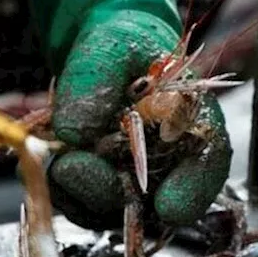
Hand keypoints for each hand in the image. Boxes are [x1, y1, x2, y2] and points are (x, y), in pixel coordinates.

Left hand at [47, 10, 232, 228]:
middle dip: (107, 189)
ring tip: (59, 158)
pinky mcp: (99, 190)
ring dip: (78, 192)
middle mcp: (167, 162)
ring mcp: (132, 183)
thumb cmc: (122, 46)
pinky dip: (61, 191)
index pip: (206, 163)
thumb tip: (73, 130)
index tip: (169, 205)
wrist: (101, 56)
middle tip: (71, 166)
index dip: (193, 189)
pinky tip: (51, 162)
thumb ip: (96, 80)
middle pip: (150, 200)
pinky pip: (80, 206)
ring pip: (110, 210)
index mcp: (191, 123)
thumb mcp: (112, 47)